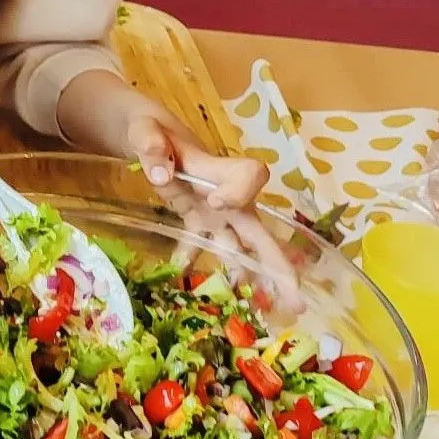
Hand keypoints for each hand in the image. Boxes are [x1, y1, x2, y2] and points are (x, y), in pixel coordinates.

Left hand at [126, 114, 297, 302]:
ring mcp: (212, 211)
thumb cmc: (150, 127)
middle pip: (258, 228)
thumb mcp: (143, 128)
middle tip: (296, 298)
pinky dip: (197, 266)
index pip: (251, 176)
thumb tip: (159, 171)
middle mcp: (224, 194)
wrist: (147, 134)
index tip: (216, 203)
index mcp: (217, 168)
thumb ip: (150, 145)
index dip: (240, 191)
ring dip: (249, 276)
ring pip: (238, 246)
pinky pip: (202, 247)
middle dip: (277, 262)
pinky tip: (189, 288)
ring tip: (261, 310)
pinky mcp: (196, 221)